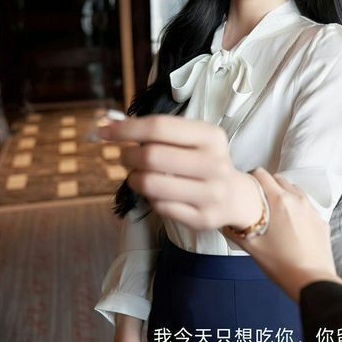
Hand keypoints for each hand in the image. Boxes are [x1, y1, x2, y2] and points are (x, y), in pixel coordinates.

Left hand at [98, 115, 261, 230]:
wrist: (236, 197)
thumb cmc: (204, 161)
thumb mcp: (193, 139)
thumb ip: (158, 131)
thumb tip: (110, 124)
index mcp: (210, 136)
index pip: (159, 127)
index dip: (126, 128)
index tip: (104, 131)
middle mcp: (214, 163)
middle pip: (151, 156)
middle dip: (128, 156)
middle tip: (126, 158)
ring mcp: (210, 193)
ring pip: (152, 185)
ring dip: (134, 179)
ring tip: (137, 176)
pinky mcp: (202, 218)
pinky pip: (160, 206)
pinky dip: (150, 198)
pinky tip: (156, 193)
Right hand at [226, 168, 341, 302]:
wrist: (312, 281)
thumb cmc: (282, 265)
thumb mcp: (252, 247)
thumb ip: (235, 230)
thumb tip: (225, 222)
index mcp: (279, 201)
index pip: (262, 174)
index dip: (251, 178)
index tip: (247, 188)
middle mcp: (297, 199)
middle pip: (279, 179)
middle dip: (267, 185)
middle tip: (258, 200)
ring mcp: (312, 209)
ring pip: (294, 190)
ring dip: (283, 194)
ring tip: (275, 212)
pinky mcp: (320, 219)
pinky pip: (306, 205)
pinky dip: (297, 208)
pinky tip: (290, 225)